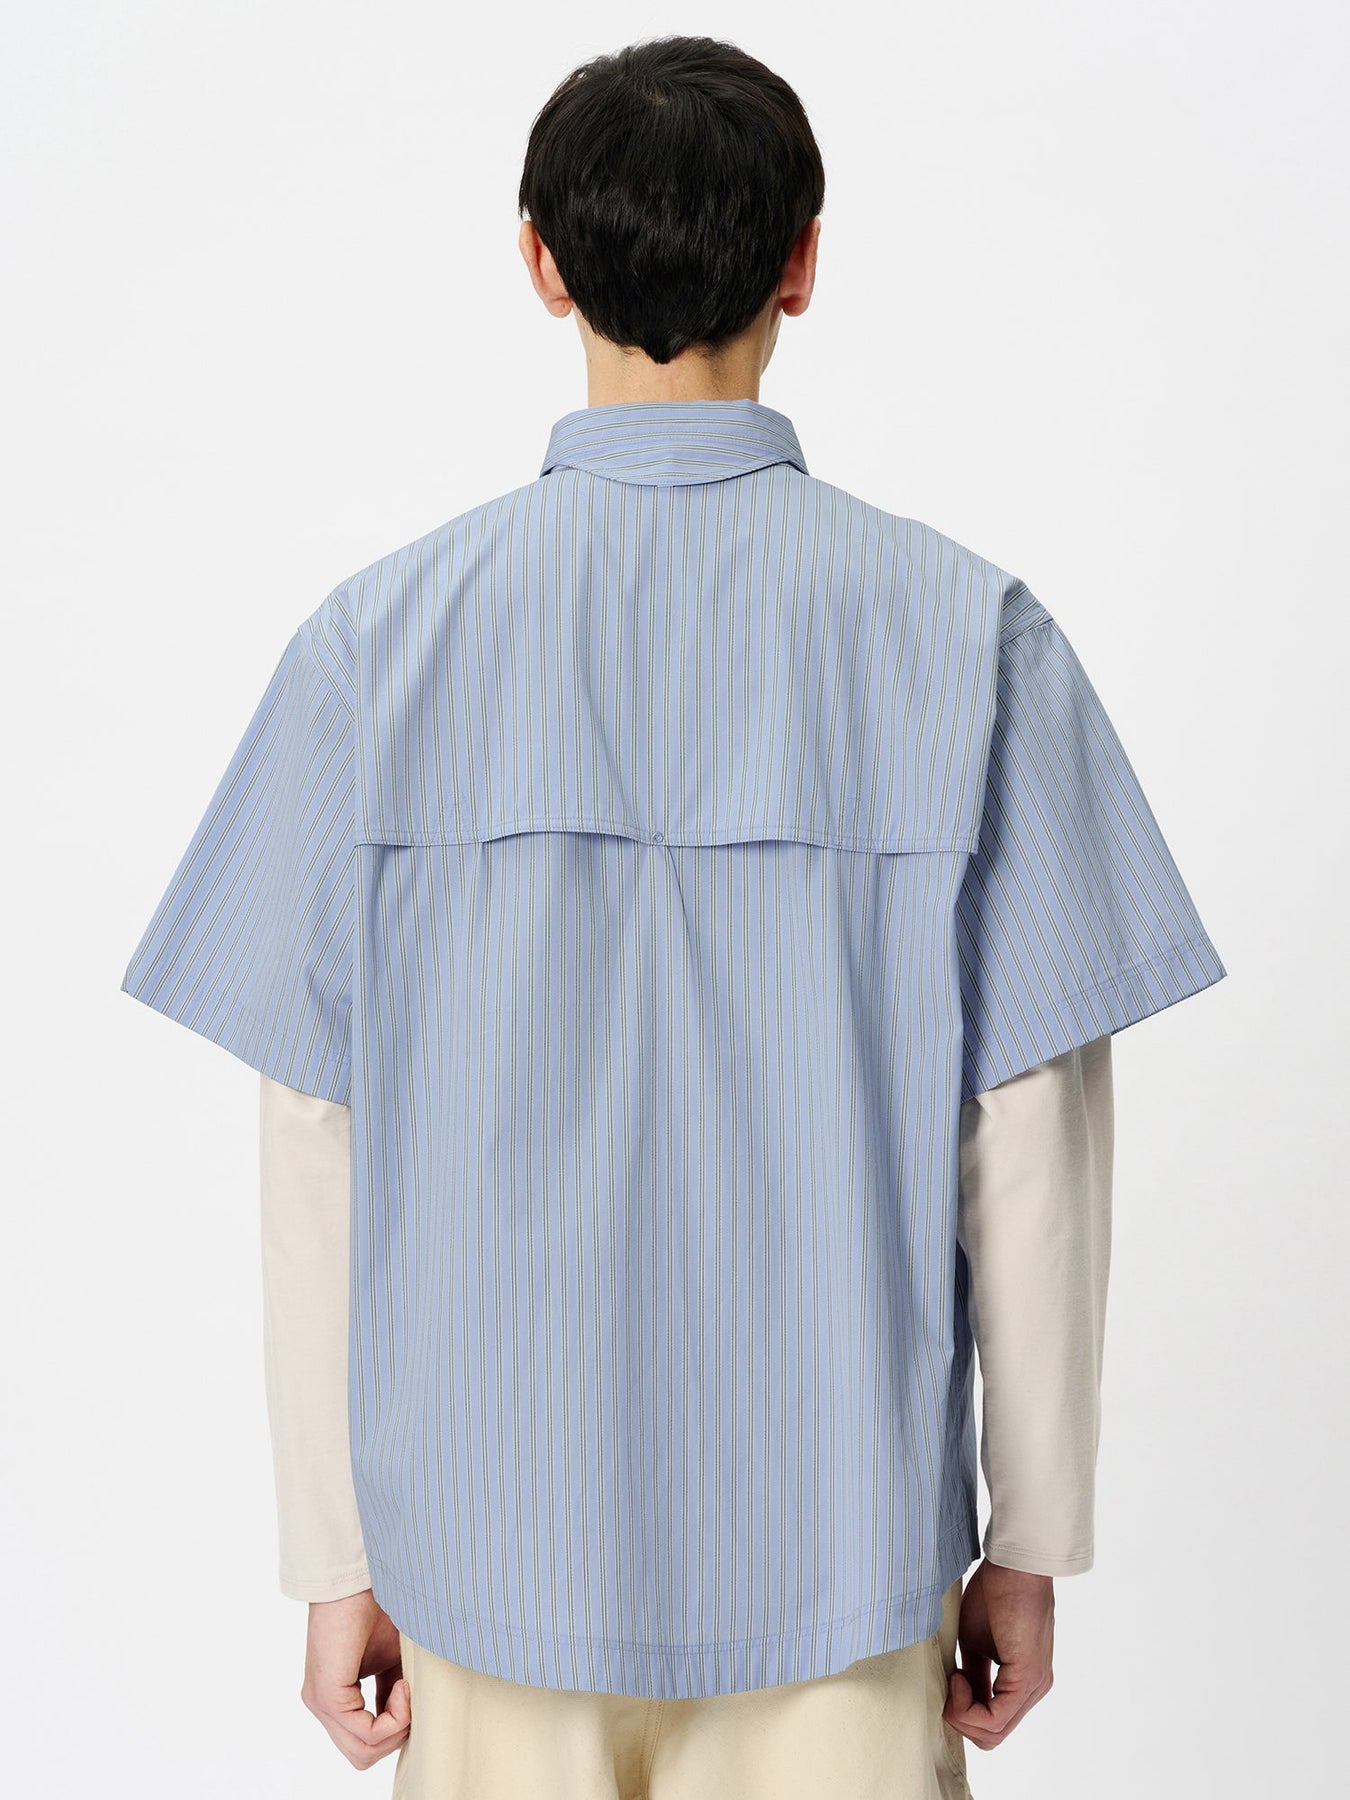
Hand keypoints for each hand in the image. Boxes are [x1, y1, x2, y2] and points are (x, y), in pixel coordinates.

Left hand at [300, 1588, 410, 1768]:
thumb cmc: (377, 1607)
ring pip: (364, 1751)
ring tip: (408, 1686)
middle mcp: (323, 1705)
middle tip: (413, 1695)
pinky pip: (367, 1734)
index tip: (415, 1692)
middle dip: (397, 1733)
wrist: (361, 1575)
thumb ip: (394, 1692)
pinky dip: (395, 1717)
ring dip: (398, 1726)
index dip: (398, 1727)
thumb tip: (415, 1722)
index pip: (366, 1741)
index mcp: (336, 1697)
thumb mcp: (393, 1659)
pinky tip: (403, 1684)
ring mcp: (322, 1703)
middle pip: (363, 1755)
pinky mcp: (328, 1696)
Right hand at [941, 1558, 1053, 1752]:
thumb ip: (974, 1673)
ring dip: (961, 1712)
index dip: (962, 1709)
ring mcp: (1033, 1687)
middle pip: (991, 1736)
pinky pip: (994, 1718)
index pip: (991, 1722)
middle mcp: (1033, 1690)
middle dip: (960, 1717)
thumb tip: (958, 1695)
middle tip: (950, 1682)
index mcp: (1022, 1681)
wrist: (1015, 1566)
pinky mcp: (1026, 1679)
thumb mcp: (976, 1642)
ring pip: (992, 1734)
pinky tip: (960, 1676)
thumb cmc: (996, 1592)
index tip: (951, 1677)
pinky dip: (968, 1706)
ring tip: (955, 1676)